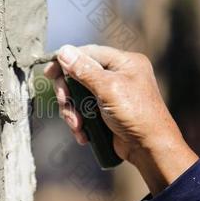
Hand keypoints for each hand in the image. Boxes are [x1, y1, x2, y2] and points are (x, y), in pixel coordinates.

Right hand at [44, 45, 197, 193]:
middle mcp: (118, 75)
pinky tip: (83, 134)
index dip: (66, 61)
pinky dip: (80, 122)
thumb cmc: (136, 115)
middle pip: (80, 75)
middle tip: (65, 104)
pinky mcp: (106, 112)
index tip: (49, 72)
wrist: (150, 149)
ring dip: (73, 111)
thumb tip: (64, 50)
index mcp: (124, 62)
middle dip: (69, 93)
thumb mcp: (108, 89)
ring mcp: (112, 94)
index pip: (88, 53)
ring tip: (77, 126)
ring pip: (79, 95)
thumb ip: (84, 70)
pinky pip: (84, 111)